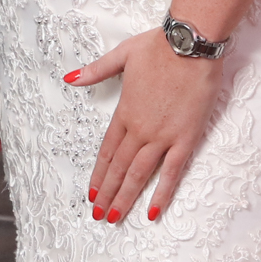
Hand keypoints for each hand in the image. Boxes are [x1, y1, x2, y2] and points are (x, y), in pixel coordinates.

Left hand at [66, 28, 223, 223]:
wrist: (190, 44)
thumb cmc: (158, 47)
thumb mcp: (122, 55)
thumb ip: (96, 71)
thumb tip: (70, 78)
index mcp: (124, 112)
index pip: (107, 151)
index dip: (98, 174)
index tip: (91, 193)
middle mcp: (140, 129)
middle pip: (119, 168)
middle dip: (107, 194)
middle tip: (99, 216)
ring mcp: (162, 136)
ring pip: (139, 174)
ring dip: (126, 198)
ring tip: (115, 218)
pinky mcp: (186, 138)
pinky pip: (172, 172)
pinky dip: (162, 193)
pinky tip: (153, 211)